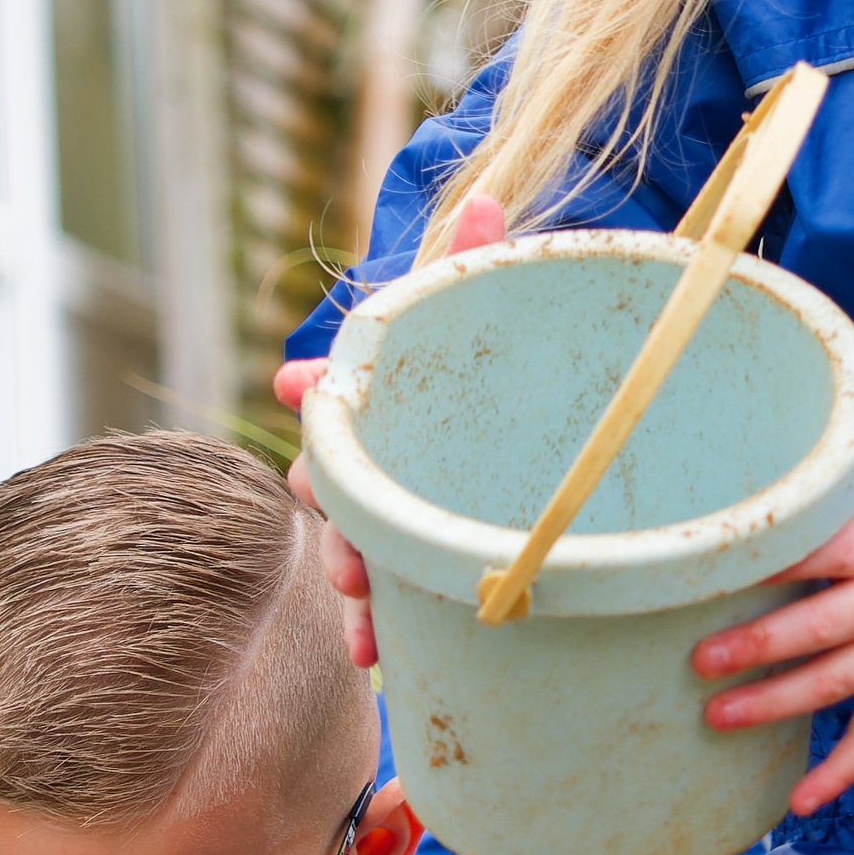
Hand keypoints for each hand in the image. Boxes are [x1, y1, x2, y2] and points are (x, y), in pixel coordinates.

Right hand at [277, 194, 508, 666]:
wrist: (556, 429)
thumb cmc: (516, 366)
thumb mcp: (504, 317)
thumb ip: (483, 267)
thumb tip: (490, 201)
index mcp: (398, 396)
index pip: (348, 386)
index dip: (321, 387)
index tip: (297, 383)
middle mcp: (391, 452)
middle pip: (341, 477)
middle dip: (333, 509)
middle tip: (337, 537)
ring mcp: (406, 511)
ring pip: (359, 547)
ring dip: (352, 582)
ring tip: (363, 621)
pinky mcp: (428, 567)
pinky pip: (393, 600)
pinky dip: (380, 626)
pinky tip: (377, 653)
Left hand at [690, 455, 853, 815]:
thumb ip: (829, 481)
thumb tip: (757, 464)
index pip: (816, 556)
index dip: (766, 566)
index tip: (712, 576)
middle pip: (815, 630)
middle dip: (756, 648)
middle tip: (701, 661)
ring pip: (831, 686)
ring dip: (773, 705)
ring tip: (717, 716)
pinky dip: (840, 773)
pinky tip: (798, 801)